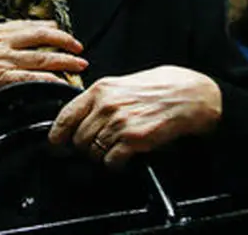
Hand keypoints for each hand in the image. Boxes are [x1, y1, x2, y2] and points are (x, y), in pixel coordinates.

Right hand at [0, 0, 88, 100]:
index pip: (28, 25)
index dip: (48, 27)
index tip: (60, 28)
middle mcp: (2, 43)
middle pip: (42, 39)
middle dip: (65, 42)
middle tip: (80, 47)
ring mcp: (2, 62)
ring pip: (41, 59)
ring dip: (64, 62)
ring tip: (80, 65)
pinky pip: (28, 80)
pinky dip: (47, 81)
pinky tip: (60, 83)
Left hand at [48, 66, 221, 168]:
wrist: (190, 95)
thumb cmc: (162, 86)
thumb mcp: (125, 82)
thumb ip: (103, 97)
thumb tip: (86, 115)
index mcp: (101, 89)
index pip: (66, 115)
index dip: (57, 134)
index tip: (56, 143)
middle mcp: (106, 105)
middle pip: (78, 138)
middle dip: (85, 148)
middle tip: (96, 148)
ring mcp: (119, 123)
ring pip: (93, 151)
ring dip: (101, 156)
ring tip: (114, 151)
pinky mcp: (133, 140)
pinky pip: (111, 161)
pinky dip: (114, 164)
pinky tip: (123, 159)